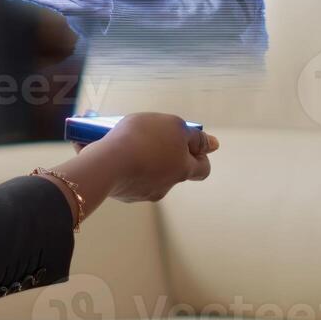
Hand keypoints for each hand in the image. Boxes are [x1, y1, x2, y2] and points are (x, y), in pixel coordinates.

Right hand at [54, 113, 215, 210]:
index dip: (199, 155)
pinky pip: (125, 176)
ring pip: (147, 173)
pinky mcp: (122, 193)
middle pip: (173, 169)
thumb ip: (194, 137)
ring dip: (140, 158)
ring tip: (122, 139)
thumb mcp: (174, 126)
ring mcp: (143, 191)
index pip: (202, 168)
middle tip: (150, 136)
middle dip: (164, 153)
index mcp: (182, 169)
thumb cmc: (144, 139)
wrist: (108, 163)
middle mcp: (166, 184)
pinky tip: (107, 150)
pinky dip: (121, 165)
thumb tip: (214, 145)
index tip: (188, 143)